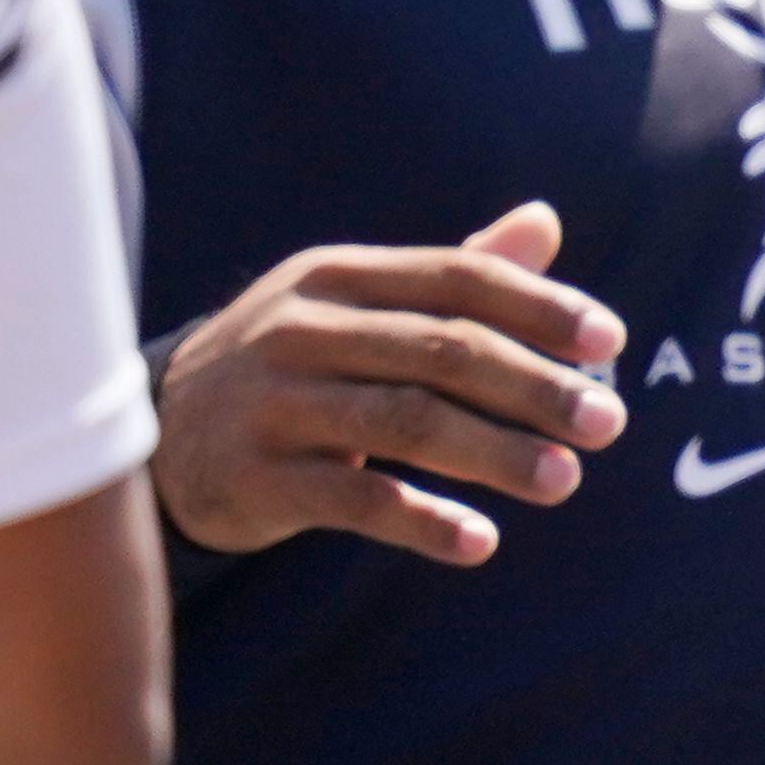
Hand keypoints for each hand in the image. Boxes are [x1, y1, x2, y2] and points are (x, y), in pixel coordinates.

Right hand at [150, 201, 627, 564]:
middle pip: (441, 350)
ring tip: (565, 481)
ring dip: (494, 453)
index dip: (538, 306)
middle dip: (534, 387)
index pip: (456, 278)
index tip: (610, 340)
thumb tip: (545, 221)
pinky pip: (352, 500)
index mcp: (339, 276)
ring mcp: (274, 403)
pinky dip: (421, 520)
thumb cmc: (292, 365)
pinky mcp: (254, 477)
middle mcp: (303, 328)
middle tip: (608, 422)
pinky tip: (480, 542)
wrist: (153, 435)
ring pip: (404, 422)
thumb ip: (451, 274)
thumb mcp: (355, 306)